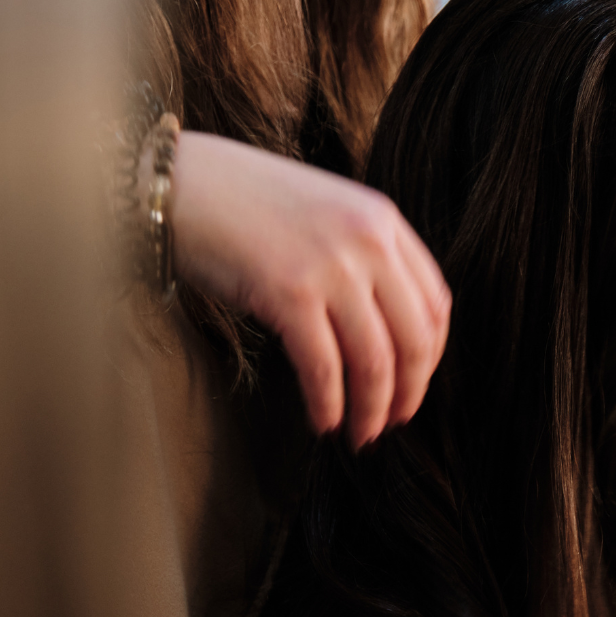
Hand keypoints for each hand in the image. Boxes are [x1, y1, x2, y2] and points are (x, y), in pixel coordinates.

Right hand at [168, 131, 449, 447]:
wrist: (180, 183)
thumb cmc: (246, 204)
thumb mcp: (328, 214)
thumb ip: (365, 258)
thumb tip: (388, 331)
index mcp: (385, 221)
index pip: (436, 303)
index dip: (431, 356)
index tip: (414, 382)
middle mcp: (369, 242)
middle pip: (414, 339)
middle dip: (408, 392)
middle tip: (393, 421)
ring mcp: (332, 267)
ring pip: (374, 361)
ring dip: (371, 409)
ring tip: (361, 434)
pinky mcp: (288, 293)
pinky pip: (324, 367)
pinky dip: (329, 404)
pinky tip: (324, 421)